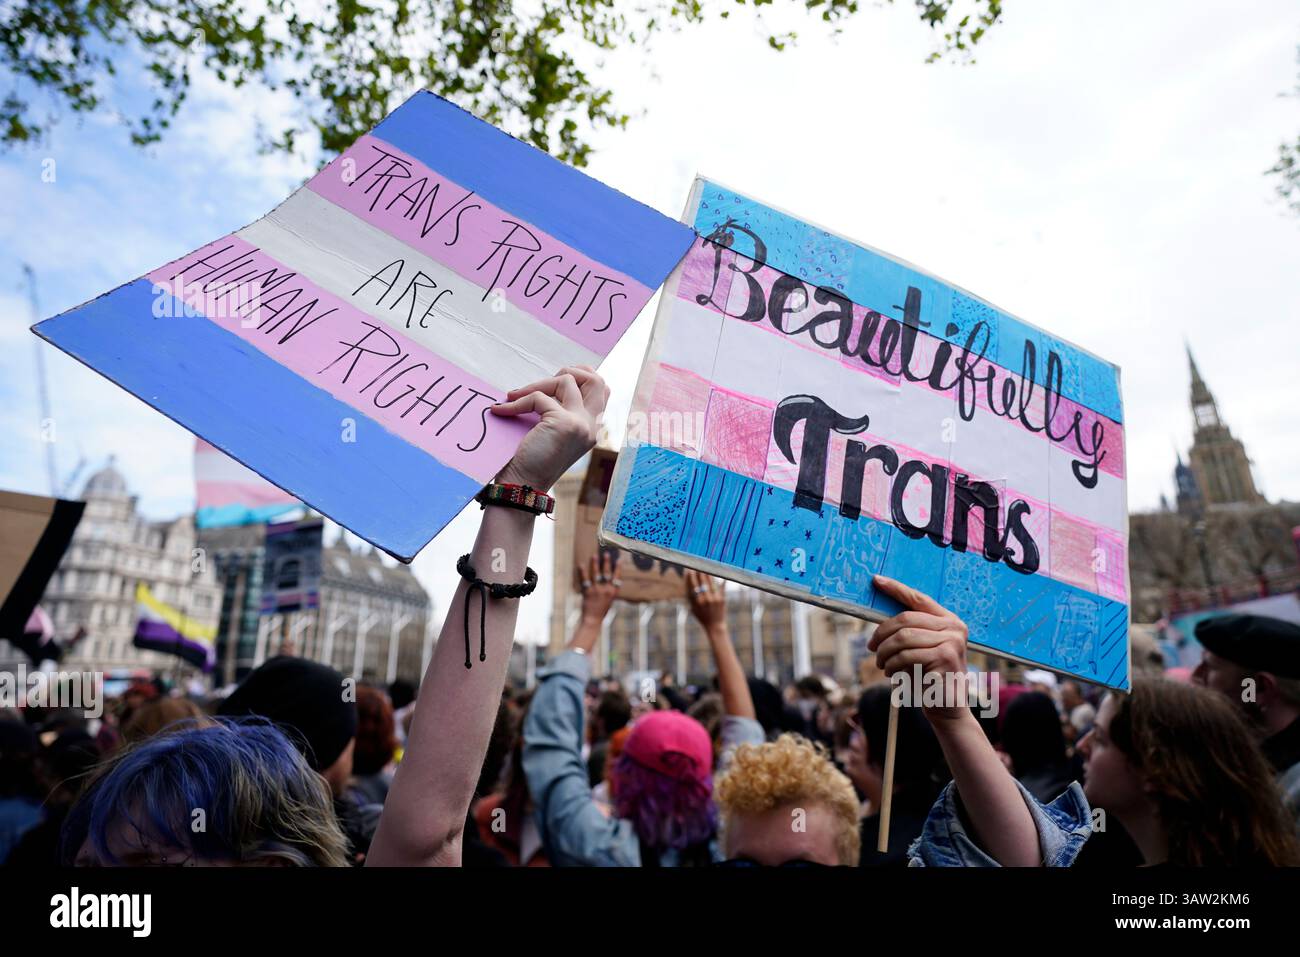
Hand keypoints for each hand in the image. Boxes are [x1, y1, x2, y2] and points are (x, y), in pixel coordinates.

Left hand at [490, 365, 607, 491]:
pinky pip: (538, 397)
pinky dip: (516, 401)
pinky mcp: (563, 423)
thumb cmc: (531, 463)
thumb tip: (546, 387)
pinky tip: (502, 410)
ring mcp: (580, 424)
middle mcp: (591, 426)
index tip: (552, 383)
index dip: (581, 377)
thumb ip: (558, 412)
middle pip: (596, 379)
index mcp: (590, 430)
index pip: (602, 390)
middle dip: (569, 371)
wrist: (523, 486)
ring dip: (536, 383)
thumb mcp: (551, 434)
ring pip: (567, 380)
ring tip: (514, 396)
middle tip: (542, 385)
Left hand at [579, 552, 620, 623]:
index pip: (617, 577)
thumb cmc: (602, 611)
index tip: (619, 559)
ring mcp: (597, 590)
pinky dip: (583, 572)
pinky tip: (581, 565)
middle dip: (607, 562)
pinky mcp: (588, 592)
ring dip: (595, 564)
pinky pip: (585, 580)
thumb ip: (610, 591)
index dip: (618, 568)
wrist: (593, 620)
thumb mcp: (610, 600)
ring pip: (596, 574)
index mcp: (613, 592)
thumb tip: (610, 581)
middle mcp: (606, 590)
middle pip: (607, 573)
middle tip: (606, 554)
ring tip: (594, 556)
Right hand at [685, 570, 726, 634]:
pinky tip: (721, 574)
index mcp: (697, 602)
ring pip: (711, 583)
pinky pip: (721, 587)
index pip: (693, 586)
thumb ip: (691, 598)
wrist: (715, 626)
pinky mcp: (722, 599)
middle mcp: (706, 599)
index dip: (691, 577)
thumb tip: (688, 585)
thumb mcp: (693, 609)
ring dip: (708, 574)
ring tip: (706, 568)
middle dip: (699, 573)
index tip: (689, 571)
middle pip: (702, 582)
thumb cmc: (702, 617)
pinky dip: (721, 581)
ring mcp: (715, 599)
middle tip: (698, 566)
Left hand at [867, 574, 969, 723]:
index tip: (876, 580)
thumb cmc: (929, 675)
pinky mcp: (945, 658)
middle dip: (882, 633)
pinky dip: (892, 664)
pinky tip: (890, 672)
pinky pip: (906, 655)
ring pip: (903, 637)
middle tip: (872, 647)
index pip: (919, 598)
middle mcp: (954, 627)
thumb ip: (909, 631)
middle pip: (906, 618)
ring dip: (885, 651)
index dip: (896, 588)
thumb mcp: (920, 648)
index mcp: (949, 620)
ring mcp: (952, 642)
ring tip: (881, 663)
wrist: (947, 707)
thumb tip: (880, 620)